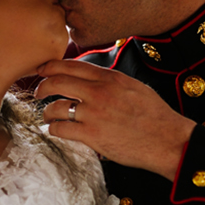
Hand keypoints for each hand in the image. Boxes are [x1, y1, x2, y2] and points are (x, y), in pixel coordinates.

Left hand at [36, 59, 195, 180]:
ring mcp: (94, 113)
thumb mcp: (134, 86)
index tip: (42, 69)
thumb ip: (111, 81)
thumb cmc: (155, 115)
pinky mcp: (92, 136)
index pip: (73, 65)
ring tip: (46, 114)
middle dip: (42, 85)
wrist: (167, 139)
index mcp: (110, 77)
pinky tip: (54, 129)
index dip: (52, 66)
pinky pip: (62, 129)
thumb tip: (94, 79)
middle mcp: (99, 91)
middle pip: (58, 81)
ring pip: (57, 106)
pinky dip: (54, 128)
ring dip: (46, 111)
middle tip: (37, 91)